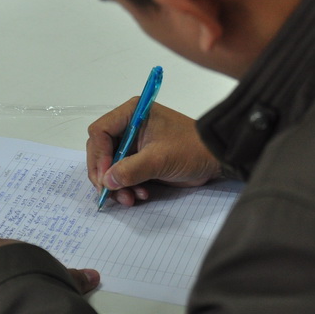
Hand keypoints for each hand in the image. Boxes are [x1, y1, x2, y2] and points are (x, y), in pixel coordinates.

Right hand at [86, 100, 221, 206]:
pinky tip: (140, 195)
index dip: (99, 155)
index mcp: (131, 114)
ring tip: (130, 199)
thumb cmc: (191, 149)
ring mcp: (134, 144)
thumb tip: (107, 181)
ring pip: (110, 166)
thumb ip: (131, 169)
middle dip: (106, 174)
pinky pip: (123, 175)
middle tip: (110, 193)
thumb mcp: (159, 159)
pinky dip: (127, 187)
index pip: (100, 132)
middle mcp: (129, 126)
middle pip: (101, 151)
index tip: (105, 176)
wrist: (215, 159)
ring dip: (116, 185)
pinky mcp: (140, 160)